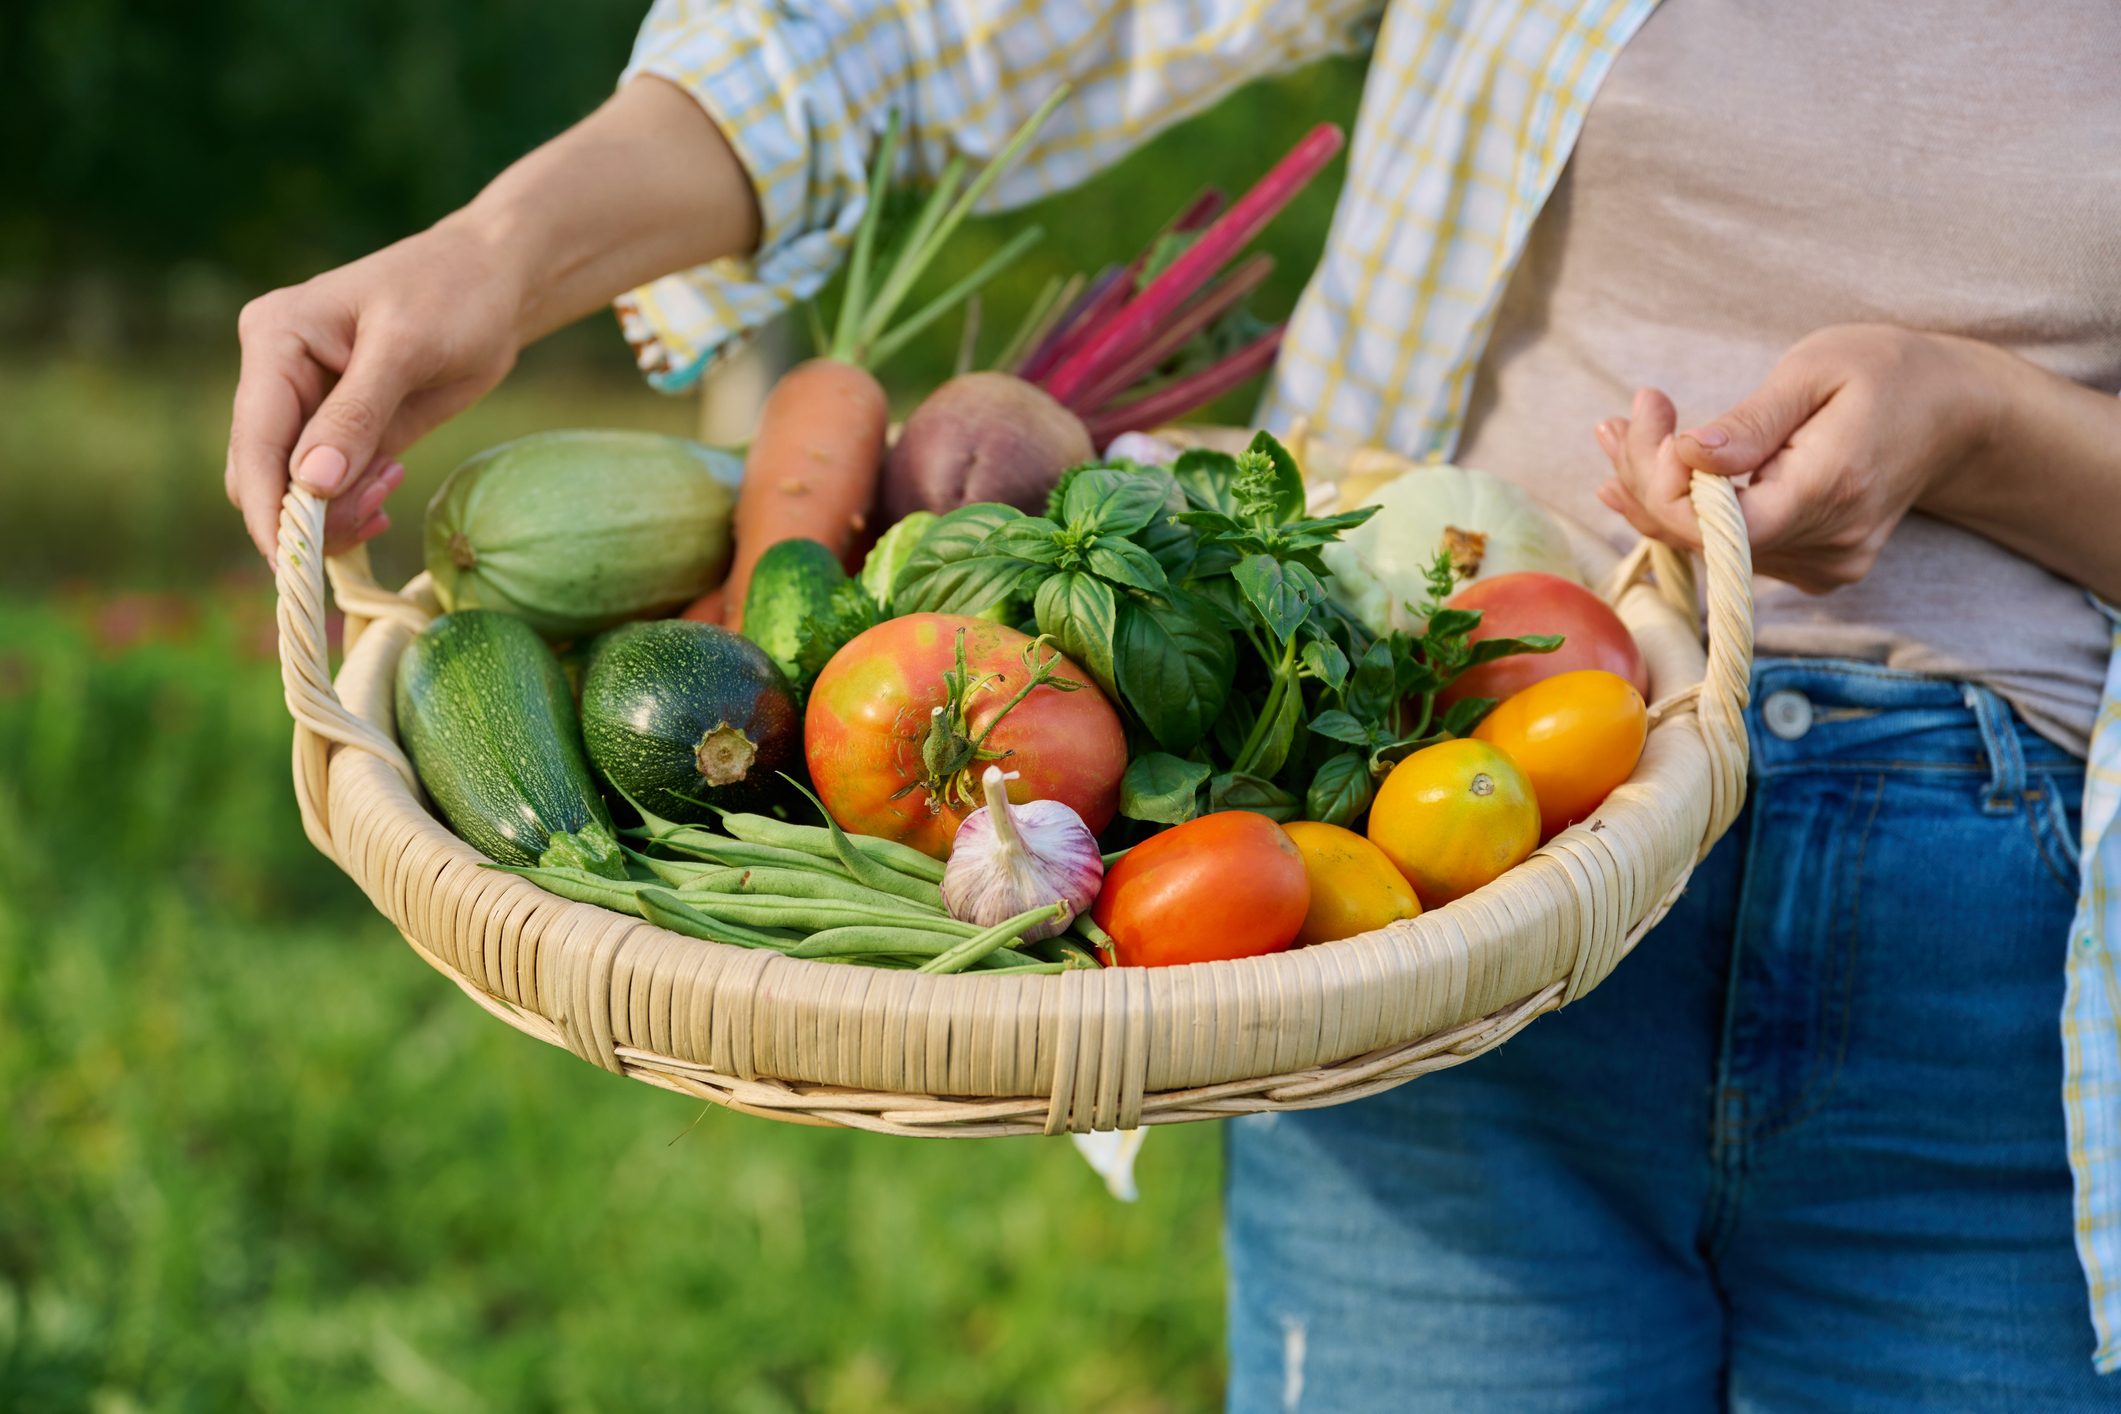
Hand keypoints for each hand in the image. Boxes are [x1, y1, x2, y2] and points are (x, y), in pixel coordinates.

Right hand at [225, 216, 523, 559]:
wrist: (494, 284)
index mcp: (274, 339)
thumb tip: (311, 484)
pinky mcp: (344, 429)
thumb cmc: (452, 294)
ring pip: (295, 489)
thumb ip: (357, 415)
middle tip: (375, 516)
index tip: (290, 561)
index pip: (253, 438)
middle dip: (309, 513)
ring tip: (393, 485)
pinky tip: (392, 486)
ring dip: (337, 510)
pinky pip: (330, 486)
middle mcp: (277, 374)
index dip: (266, 505)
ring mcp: (308, 405)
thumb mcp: (407, 348)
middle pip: (262, 473)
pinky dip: (354, 502)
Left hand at [1591, 324, 1999, 592]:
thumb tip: (1687, 456)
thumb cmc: (1886, 373)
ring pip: (1709, 546)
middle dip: (1645, 477)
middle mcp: (1828, 545)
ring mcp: (1823, 566)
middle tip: (1620, 419)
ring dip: (1656, 491)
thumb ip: (1750, 423)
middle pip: (1702, 538)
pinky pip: (1731, 550)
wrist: (1954, 413)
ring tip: (1623, 432)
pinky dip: (1689, 510)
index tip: (1650, 408)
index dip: (1661, 480)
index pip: (1715, 526)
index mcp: (1830, 490)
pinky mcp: (1814, 569)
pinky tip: (1657, 469)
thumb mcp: (1816, 371)